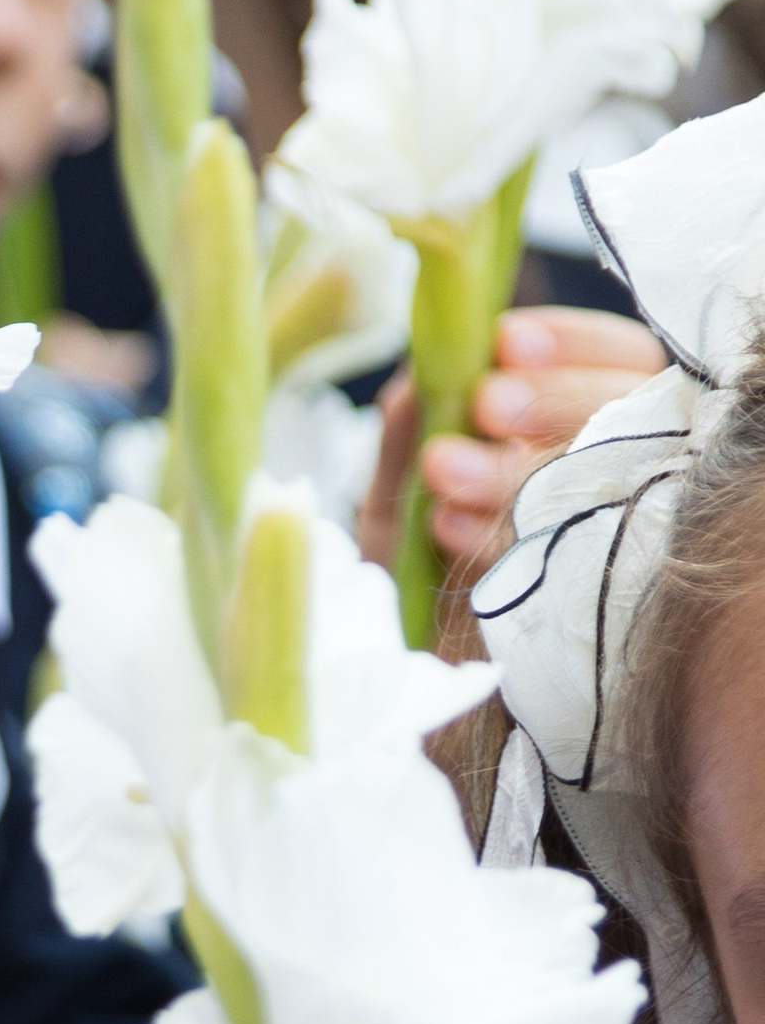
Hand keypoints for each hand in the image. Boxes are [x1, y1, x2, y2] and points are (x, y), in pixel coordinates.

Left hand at [357, 311, 666, 574]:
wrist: (411, 682)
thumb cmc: (414, 578)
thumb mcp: (394, 504)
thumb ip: (404, 442)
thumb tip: (415, 385)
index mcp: (579, 428)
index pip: (616, 360)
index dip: (570, 343)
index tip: (506, 341)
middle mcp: (619, 472)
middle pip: (629, 408)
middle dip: (553, 397)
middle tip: (485, 405)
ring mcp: (620, 533)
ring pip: (613, 475)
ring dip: (524, 466)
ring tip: (444, 472)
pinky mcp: (601, 600)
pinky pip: (587, 557)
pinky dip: (514, 535)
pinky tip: (451, 529)